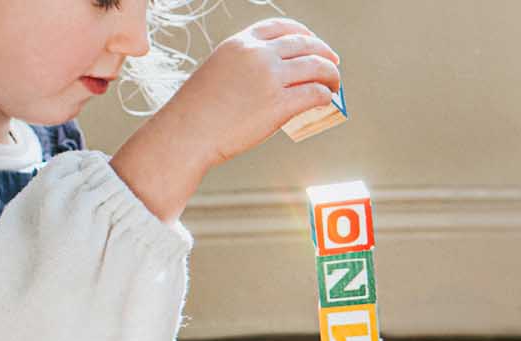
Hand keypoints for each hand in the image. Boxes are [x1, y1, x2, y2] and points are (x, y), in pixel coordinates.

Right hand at [111, 17, 338, 220]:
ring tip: (334, 85)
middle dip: (325, 54)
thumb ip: (248, 65)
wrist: (186, 132)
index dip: (304, 34)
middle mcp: (257, 54)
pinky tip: (325, 100)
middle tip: (333, 65)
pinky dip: (326, 96)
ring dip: (331, 75)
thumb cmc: (198, 110)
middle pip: (306, 45)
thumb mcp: (219, 70)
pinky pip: (315, 93)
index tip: (314, 43)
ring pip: (317, 67)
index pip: (282, 27)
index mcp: (240, 43)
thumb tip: (280, 74)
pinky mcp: (279, 103)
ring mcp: (269, 77)